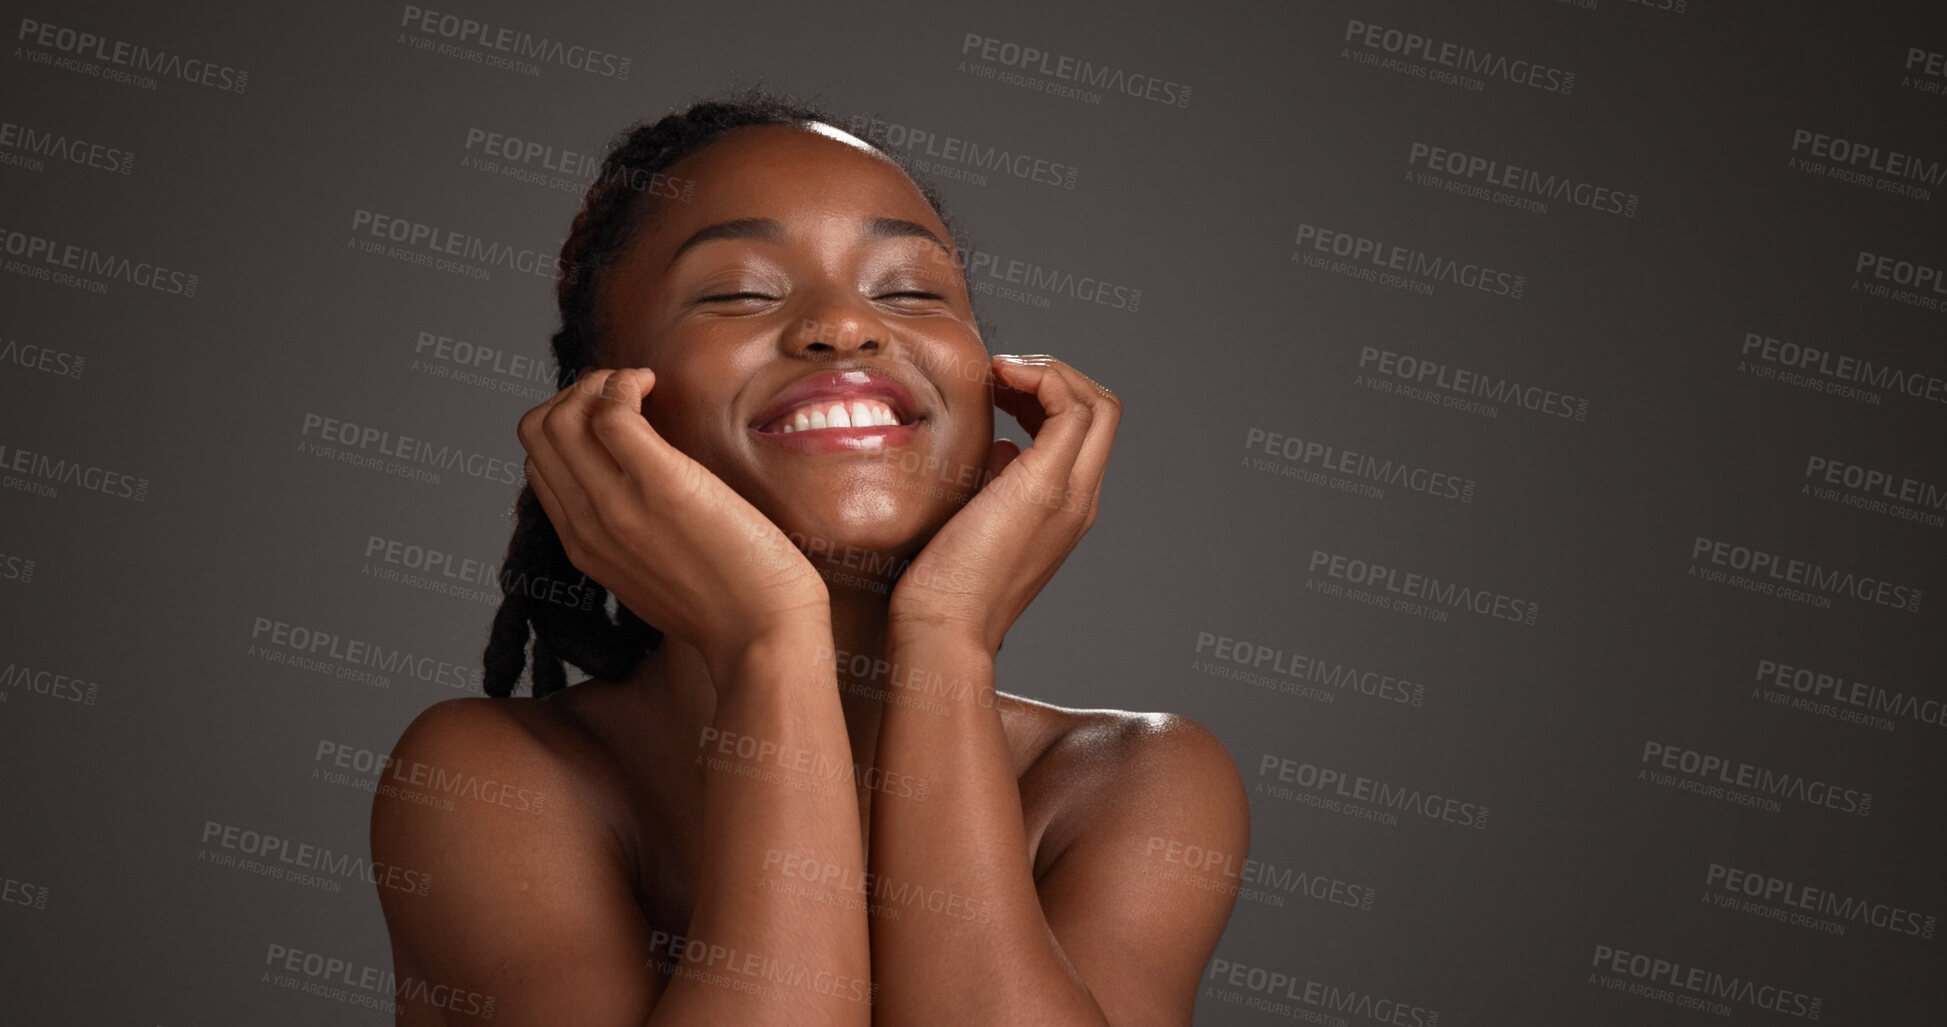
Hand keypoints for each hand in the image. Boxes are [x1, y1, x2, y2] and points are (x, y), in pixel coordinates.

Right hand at [517, 368, 830, 674]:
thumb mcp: (659, 576)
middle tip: (625, 389)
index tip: (615, 412)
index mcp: (585, 546)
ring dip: (597, 381)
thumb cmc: (733, 607)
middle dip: (574, 392)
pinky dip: (623, 382)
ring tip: (639, 384)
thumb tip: (644, 495)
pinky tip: (652, 383)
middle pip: (537, 432)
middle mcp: (588, 525)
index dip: (568, 423)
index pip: (539, 464)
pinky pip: (611, 412)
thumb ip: (635, 538)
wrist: (765, 638)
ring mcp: (619, 506)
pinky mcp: (662, 486)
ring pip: (560, 417)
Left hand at [888, 354, 1119, 653]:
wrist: (942, 628)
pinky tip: (997, 381)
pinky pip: (1069, 406)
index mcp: (1065, 507)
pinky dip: (1039, 378)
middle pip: (1103, 409)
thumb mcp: (976, 517)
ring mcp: (1071, 493)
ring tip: (999, 374)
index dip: (1049, 394)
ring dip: (1048, 371)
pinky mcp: (1047, 485)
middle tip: (1002, 375)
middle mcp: (1081, 499)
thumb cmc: (941, 585)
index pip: (1085, 429)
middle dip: (1055, 375)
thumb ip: (997, 480)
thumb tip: (1000, 444)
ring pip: (1097, 402)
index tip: (999, 390)